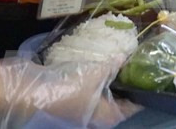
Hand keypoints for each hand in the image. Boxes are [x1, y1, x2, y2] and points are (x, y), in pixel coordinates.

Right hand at [0, 57, 140, 127]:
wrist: (29, 93)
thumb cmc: (67, 87)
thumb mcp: (94, 74)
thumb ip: (111, 67)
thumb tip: (124, 58)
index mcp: (104, 116)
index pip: (127, 109)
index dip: (137, 99)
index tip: (146, 85)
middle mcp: (93, 118)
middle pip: (113, 106)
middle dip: (121, 91)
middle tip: (130, 71)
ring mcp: (78, 112)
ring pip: (98, 100)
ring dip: (105, 86)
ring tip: (114, 67)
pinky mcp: (66, 102)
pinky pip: (85, 94)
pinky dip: (91, 83)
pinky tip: (93, 68)